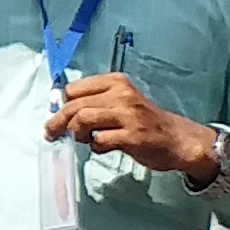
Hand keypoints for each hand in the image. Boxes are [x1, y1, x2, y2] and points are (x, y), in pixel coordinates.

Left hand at [46, 72, 220, 183]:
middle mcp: (121, 94)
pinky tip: (102, 147)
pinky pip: (99, 141)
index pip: (75, 88)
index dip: (61, 103)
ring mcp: (127, 115)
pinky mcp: (132, 136)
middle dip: (58, 121)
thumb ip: (97, 102)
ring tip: (83, 140)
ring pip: (83, 119)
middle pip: (75, 105)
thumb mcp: (122, 102)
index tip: (56, 115)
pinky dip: (95, 147)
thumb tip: (63, 112)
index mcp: (117, 82)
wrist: (178, 139)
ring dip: (76, 133)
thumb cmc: (146, 121)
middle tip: (51, 133)